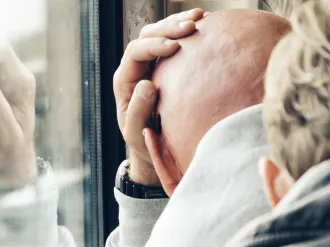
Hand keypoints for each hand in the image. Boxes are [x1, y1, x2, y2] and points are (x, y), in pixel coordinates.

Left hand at [113, 8, 205, 184]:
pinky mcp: (166, 65)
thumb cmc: (144, 142)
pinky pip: (174, 40)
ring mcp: (150, 63)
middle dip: (168, 28)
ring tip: (200, 17)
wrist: (154, 146)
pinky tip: (204, 24)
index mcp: (125, 81)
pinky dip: (186, 30)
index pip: (135, 52)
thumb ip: (137, 112)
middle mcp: (135, 68)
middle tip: (192, 26)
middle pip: (147, 36)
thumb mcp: (137, 134)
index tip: (175, 47)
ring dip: (178, 22)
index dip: (154, 45)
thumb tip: (146, 84)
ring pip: (160, 32)